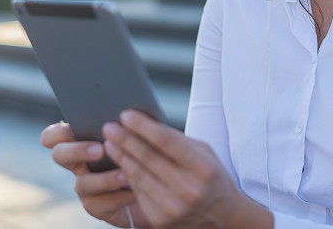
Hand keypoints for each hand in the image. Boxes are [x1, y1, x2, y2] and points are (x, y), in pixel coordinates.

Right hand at [41, 122, 153, 227]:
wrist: (154, 184)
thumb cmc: (143, 150)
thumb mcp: (135, 134)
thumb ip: (127, 123)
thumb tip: (129, 111)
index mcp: (81, 140)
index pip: (54, 136)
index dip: (57, 133)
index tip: (73, 127)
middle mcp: (77, 163)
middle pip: (59, 155)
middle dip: (78, 151)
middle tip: (101, 149)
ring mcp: (84, 186)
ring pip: (82, 183)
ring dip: (105, 178)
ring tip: (126, 173)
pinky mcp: (95, 206)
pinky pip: (101, 203)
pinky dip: (119, 196)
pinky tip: (135, 191)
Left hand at [103, 110, 265, 228]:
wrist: (223, 216)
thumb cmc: (211, 176)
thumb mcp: (204, 153)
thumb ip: (178, 140)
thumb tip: (145, 124)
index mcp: (203, 168)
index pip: (166, 141)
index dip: (143, 127)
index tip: (125, 115)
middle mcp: (188, 189)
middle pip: (148, 158)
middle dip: (125, 139)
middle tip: (109, 127)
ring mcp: (173, 207)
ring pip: (139, 175)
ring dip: (121, 157)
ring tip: (109, 142)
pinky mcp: (160, 220)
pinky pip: (138, 191)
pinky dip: (127, 175)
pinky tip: (119, 163)